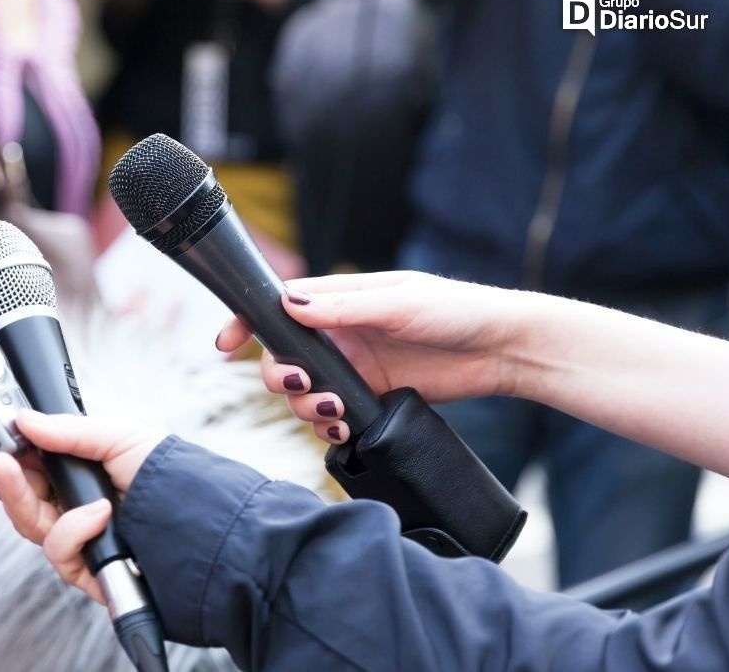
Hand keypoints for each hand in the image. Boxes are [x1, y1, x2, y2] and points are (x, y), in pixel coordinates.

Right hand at [0, 410, 164, 602]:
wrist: (206, 524)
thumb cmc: (170, 478)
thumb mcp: (121, 437)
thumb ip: (70, 430)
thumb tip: (25, 420)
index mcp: (78, 472)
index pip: (26, 463)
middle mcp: (73, 505)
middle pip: (16, 494)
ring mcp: (78, 538)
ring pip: (26, 522)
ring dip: (16, 493)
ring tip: (12, 467)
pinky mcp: (86, 568)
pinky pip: (58, 551)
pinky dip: (74, 530)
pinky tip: (99, 514)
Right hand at [216, 272, 535, 443]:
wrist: (503, 350)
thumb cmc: (457, 310)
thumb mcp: (399, 302)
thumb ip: (344, 306)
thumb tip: (289, 305)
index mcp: (339, 301)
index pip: (278, 308)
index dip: (246, 322)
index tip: (225, 342)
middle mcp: (339, 334)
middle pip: (282, 358)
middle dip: (280, 375)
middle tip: (304, 383)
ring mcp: (353, 368)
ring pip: (302, 392)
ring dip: (305, 405)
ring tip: (334, 410)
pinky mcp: (371, 398)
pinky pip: (332, 416)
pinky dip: (328, 426)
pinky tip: (343, 427)